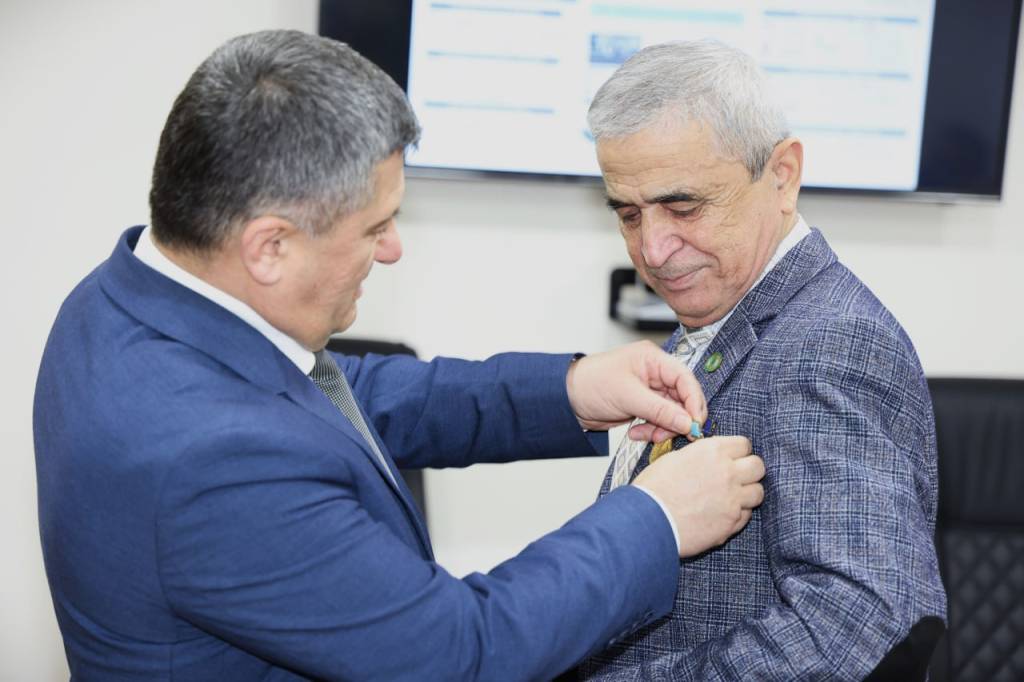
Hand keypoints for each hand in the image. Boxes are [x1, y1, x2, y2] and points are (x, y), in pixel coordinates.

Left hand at [566, 341, 705, 441]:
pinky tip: (636, 433)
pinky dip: (652, 430)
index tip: (695, 422)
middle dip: (678, 419)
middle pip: (681, 397)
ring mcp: (649, 390)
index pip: (685, 378)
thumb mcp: (628, 396)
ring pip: (671, 413)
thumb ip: (660, 410)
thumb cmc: (591, 384)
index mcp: (653, 359)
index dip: (694, 401)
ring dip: (663, 428)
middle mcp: (654, 372)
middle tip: (676, 435)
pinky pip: (658, 420)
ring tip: (647, 435)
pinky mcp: (642, 405)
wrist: (567, 399)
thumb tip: (687, 422)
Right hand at [633, 436, 764, 557]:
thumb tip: (708, 459)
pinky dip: (737, 514)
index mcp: (712, 451)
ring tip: (729, 498)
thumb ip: (699, 456)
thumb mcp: (673, 459)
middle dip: (749, 470)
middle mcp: (728, 472)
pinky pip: (746, 515)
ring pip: (758, 492)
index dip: (737, 451)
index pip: (744, 444)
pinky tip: (720, 514)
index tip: (731, 458)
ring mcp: (733, 499)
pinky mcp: (732, 523)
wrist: (647, 521)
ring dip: (747, 494)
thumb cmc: (653, 490)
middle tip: (736, 477)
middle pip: (758, 466)